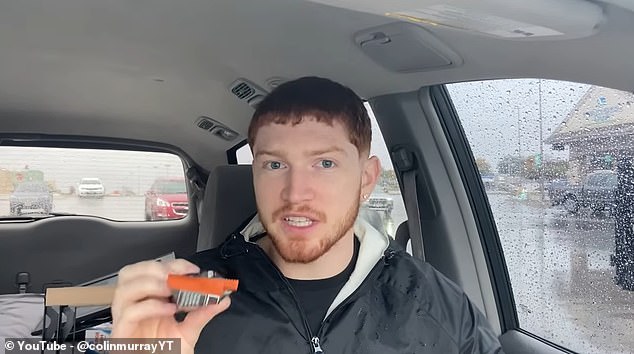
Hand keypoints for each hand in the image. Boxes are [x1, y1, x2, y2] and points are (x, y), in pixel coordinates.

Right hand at [111, 259, 230, 353]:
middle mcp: (133, 306)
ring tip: (172, 290)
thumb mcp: (189, 331)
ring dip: (151, 284)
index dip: (171, 264)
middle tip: (176, 276)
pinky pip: (130, 313)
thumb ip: (203, 313)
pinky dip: (151, 306)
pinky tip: (169, 309)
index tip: (191, 269)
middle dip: (155, 268)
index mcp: (148, 300)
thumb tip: (222, 299)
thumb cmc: (167, 353)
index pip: (150, 270)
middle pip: (129, 273)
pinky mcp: (120, 335)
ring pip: (124, 289)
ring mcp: (124, 319)